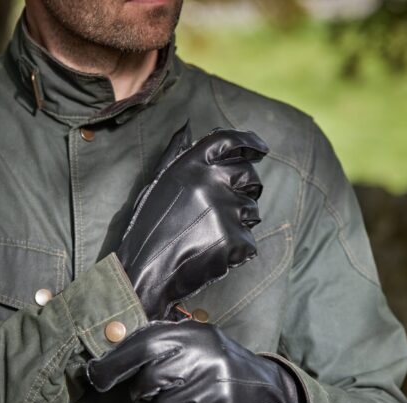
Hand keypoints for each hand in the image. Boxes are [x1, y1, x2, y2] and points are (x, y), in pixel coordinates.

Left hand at [86, 320, 302, 402]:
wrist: (271, 393)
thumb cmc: (221, 365)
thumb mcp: (198, 340)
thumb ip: (161, 341)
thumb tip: (110, 348)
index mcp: (196, 335)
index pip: (144, 346)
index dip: (114, 364)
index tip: (96, 376)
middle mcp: (206, 359)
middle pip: (149, 382)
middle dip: (146, 391)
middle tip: (160, 389)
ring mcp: (216, 391)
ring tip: (196, 398)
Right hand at [117, 122, 267, 319]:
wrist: (144, 272)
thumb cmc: (149, 228)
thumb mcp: (158, 183)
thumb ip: (175, 153)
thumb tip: (187, 126)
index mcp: (190, 165)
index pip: (230, 141)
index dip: (250, 143)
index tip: (262, 149)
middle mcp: (210, 181)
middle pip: (249, 175)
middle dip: (246, 188)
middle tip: (227, 208)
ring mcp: (224, 210)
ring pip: (252, 210)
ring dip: (239, 222)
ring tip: (209, 235)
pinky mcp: (234, 239)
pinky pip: (250, 241)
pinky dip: (237, 250)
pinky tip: (213, 254)